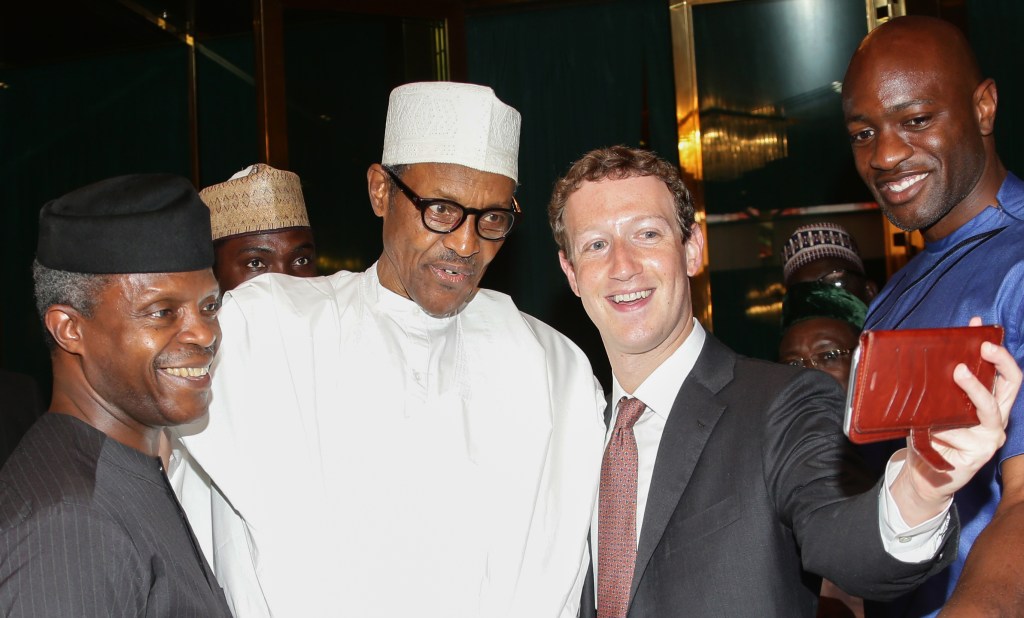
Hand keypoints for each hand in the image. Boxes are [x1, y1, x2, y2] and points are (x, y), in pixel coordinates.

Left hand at [891, 317, 1021, 524]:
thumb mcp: (935, 405)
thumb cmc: (929, 435)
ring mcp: (990, 437)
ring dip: (969, 393)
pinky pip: (960, 434)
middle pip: (1009, 385)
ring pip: (986, 410)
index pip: (1002, 372)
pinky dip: (941, 428)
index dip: (995, 350)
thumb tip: (932, 352)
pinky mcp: (980, 454)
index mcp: (989, 402)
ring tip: (953, 378)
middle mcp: (996, 418)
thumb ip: (940, 384)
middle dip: (998, 362)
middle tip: (982, 347)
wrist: (923, 474)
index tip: (978, 329)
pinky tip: (928, 429)